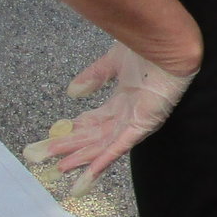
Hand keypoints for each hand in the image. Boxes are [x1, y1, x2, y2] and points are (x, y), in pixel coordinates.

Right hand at [23, 43, 193, 191]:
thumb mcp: (112, 62)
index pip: (96, 121)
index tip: (57, 136)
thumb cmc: (148, 48)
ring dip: (83, 158)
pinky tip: (89, 172)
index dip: (76, 130)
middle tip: (49, 156)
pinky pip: (120, 147)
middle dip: (73, 147)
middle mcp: (129, 114)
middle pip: (96, 136)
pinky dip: (104, 160)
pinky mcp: (143, 125)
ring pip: (103, 145)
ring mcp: (136, 121)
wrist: (167, 43)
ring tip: (61, 168)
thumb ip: (94, 77)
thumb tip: (72, 92)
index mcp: (125, 100)